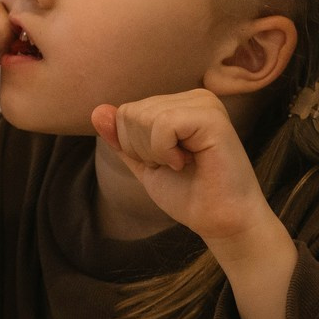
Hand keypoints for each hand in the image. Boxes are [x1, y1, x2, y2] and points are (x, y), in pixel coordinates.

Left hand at [90, 91, 281, 254]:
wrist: (221, 222)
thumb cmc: (189, 195)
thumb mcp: (145, 165)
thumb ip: (122, 139)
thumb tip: (96, 111)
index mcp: (180, 104)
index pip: (125, 113)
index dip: (134, 148)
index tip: (166, 164)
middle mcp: (194, 97)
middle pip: (130, 113)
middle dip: (143, 150)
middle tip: (176, 166)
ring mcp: (205, 104)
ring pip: (143, 117)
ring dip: (155, 153)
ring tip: (184, 164)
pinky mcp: (212, 117)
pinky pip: (162, 124)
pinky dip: (165, 152)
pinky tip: (188, 161)